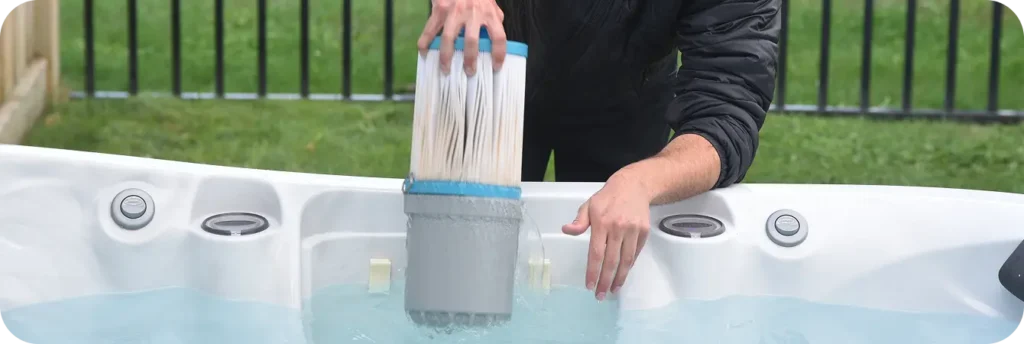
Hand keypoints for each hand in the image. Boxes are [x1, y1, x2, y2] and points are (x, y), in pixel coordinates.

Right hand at [417, 0, 506, 75]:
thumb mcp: (491, 6)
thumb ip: (494, 21)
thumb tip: (496, 41)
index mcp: (489, 13)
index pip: (499, 37)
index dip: (499, 54)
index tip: (495, 67)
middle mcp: (473, 13)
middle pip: (472, 41)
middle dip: (469, 60)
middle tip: (469, 72)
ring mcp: (455, 12)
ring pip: (449, 38)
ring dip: (446, 57)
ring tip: (445, 70)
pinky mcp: (440, 9)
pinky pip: (431, 29)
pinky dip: (425, 42)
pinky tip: (424, 53)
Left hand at [561, 172, 651, 300]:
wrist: (633, 186)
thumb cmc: (607, 198)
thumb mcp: (589, 205)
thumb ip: (579, 221)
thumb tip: (566, 230)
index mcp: (601, 222)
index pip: (596, 253)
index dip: (593, 271)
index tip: (589, 285)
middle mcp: (617, 227)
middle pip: (611, 261)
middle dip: (605, 281)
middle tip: (600, 295)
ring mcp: (632, 230)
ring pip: (626, 260)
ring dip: (620, 277)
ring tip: (613, 290)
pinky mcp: (643, 232)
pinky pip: (635, 253)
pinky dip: (629, 265)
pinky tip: (623, 274)